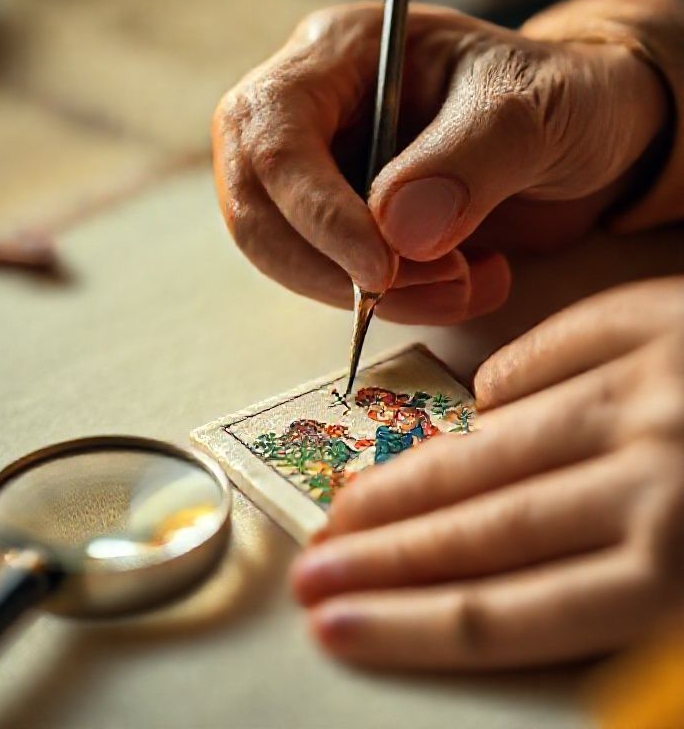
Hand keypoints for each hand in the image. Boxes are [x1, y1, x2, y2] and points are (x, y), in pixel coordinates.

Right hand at [213, 4, 665, 323]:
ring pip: (289, 260)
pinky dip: (394, 307)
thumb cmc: (558, 95)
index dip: (317, 213)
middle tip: (437, 284)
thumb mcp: (534, 107)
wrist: (580, 132)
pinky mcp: (342, 229)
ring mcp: (321, 176)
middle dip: (336, 271)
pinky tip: (460, 288)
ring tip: (464, 286)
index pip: (276, 138)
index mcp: (340, 54)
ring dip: (369, 298)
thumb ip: (470, 158)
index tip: (382, 269)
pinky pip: (332, 283)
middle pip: (257, 211)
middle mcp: (313, 116)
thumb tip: (398, 235)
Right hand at [291, 277, 683, 668]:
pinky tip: (483, 398)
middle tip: (311, 564)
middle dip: (384, 553)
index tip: (335, 622)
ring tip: (352, 498)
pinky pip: (565, 344)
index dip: (412, 623)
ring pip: (504, 440)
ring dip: (415, 475)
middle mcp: (664, 472)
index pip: (515, 611)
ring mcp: (662, 384)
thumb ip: (650, 642)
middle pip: (488, 527)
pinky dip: (513, 376)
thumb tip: (534, 623)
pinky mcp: (672, 316)